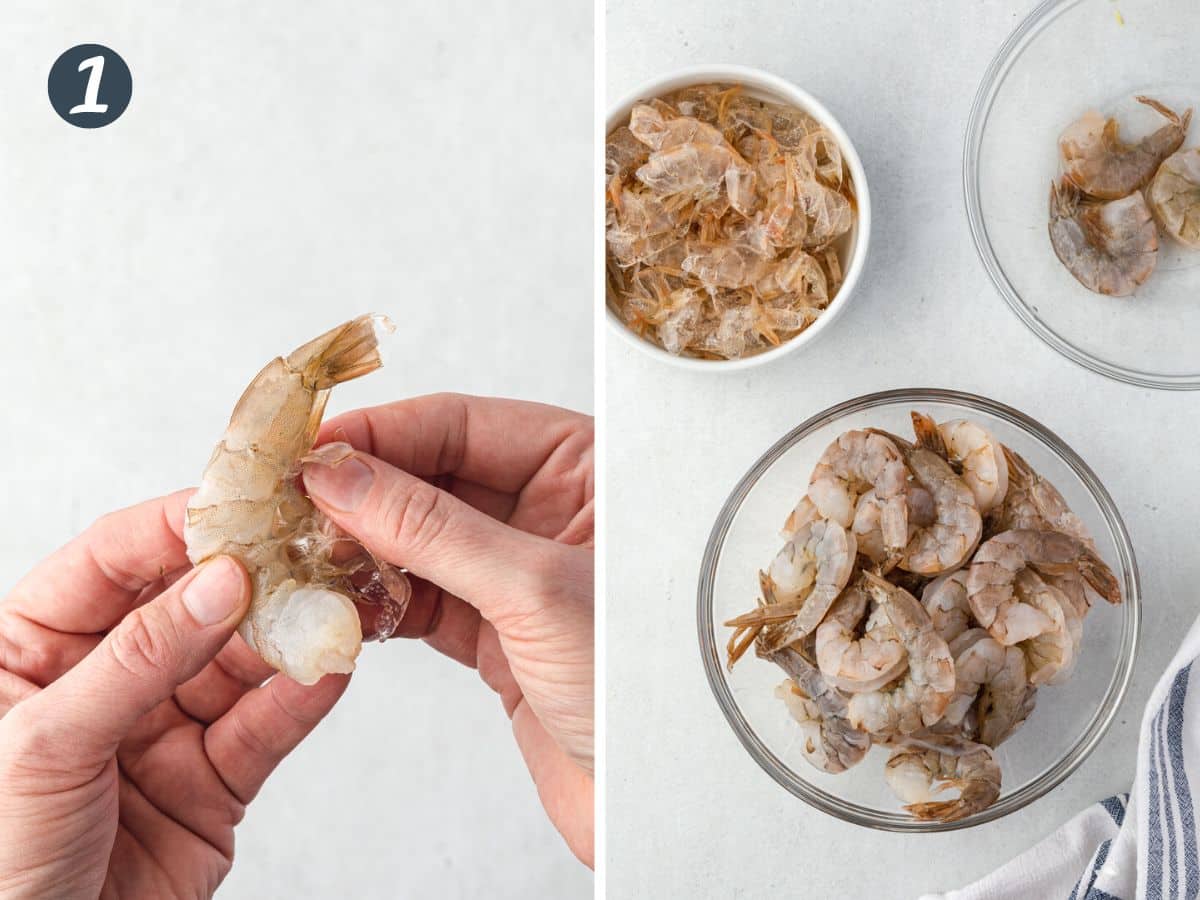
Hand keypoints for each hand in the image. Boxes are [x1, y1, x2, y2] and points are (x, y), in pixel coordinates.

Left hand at [0, 493, 349, 898]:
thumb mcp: (45, 746)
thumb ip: (139, 659)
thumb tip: (220, 582)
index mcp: (33, 651)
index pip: (110, 563)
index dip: (174, 527)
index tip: (239, 503)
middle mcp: (104, 680)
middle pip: (190, 604)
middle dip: (252, 575)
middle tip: (310, 542)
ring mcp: (162, 730)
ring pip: (238, 663)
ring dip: (289, 632)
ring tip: (336, 601)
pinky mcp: (212, 783)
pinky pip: (264, 729)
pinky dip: (302, 699)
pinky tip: (331, 665)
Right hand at [304, 393, 594, 865]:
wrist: (655, 793)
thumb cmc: (639, 682)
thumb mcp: (536, 588)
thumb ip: (433, 527)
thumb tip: (342, 474)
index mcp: (589, 468)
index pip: (465, 423)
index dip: (381, 433)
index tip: (309, 451)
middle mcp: (554, 509)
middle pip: (431, 476)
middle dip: (358, 491)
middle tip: (283, 503)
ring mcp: (520, 571)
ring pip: (418, 539)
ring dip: (357, 547)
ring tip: (295, 553)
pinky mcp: (497, 631)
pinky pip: (420, 598)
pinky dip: (376, 600)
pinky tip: (334, 602)